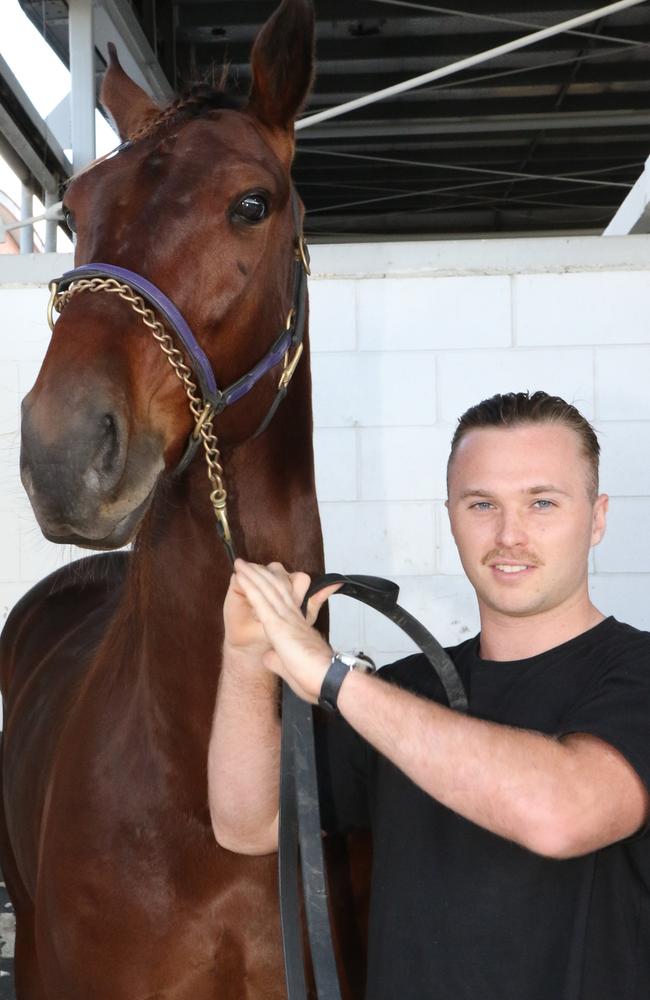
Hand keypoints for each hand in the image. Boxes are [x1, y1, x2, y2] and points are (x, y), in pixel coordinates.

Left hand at [232, 560, 339, 702]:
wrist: (328, 679)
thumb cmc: (316, 678)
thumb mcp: (292, 668)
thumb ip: (279, 660)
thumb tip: (268, 657)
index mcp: (297, 627)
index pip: (284, 600)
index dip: (273, 587)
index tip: (263, 578)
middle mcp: (293, 618)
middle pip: (276, 589)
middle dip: (261, 575)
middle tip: (248, 564)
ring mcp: (286, 619)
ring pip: (267, 589)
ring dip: (253, 575)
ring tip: (241, 564)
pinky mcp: (278, 625)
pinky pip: (261, 600)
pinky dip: (250, 586)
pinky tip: (241, 576)